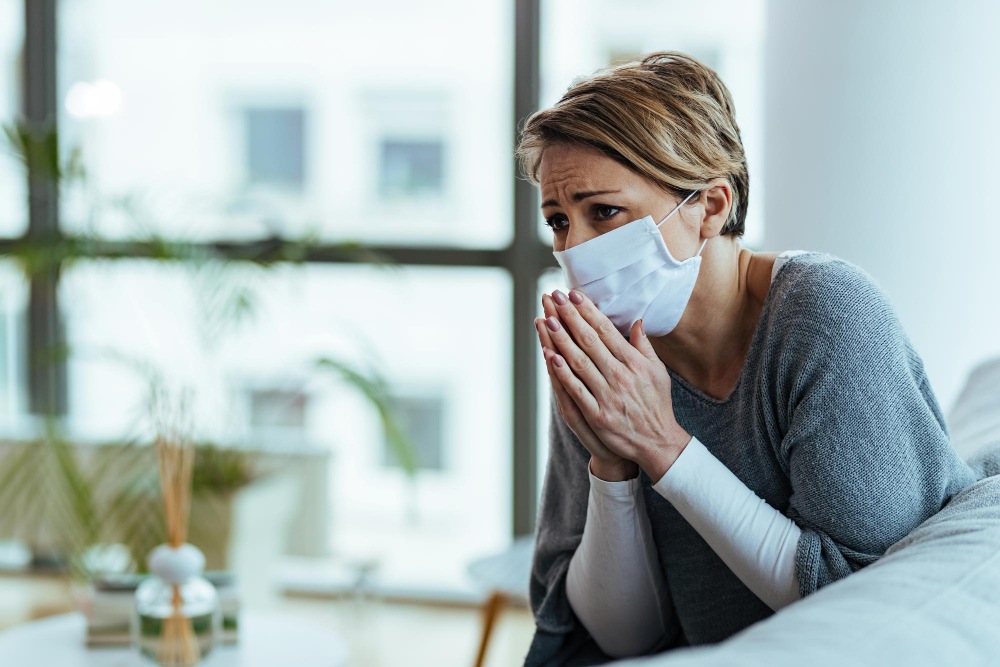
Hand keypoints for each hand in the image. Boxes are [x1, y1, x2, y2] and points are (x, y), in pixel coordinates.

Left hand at [537, 288, 691, 480]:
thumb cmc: (657, 404)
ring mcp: (608, 395)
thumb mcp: (658, 372)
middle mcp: (620, 375)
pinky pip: (577, 390)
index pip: (606, 330)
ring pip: (579, 362)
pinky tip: (550, 357)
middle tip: (553, 296)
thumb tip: (637, 321)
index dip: (588, 311)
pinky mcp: (598, 415)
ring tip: (546, 319)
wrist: (658, 443)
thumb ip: (644, 346)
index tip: (573, 294)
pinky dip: (563, 373)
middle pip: (589, 340)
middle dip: (569, 316)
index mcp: (633, 362)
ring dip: (561, 339)